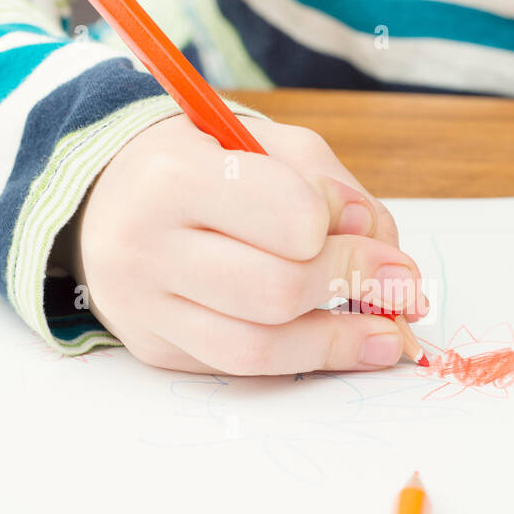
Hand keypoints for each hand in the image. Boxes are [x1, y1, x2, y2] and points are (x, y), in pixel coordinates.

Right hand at [67, 115, 425, 373]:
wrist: (112, 197)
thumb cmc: (205, 164)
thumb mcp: (266, 144)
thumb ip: (330, 184)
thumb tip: (380, 247)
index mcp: (174, 175)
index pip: (286, 215)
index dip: (341, 228)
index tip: (369, 231)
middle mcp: (147, 244)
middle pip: (275, 289)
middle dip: (353, 287)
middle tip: (401, 285)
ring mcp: (144, 305)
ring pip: (257, 347)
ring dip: (340, 343)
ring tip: (390, 334)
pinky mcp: (155, 346)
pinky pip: (240, 368)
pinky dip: (306, 360)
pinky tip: (349, 348)